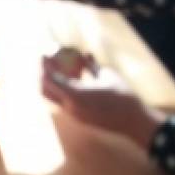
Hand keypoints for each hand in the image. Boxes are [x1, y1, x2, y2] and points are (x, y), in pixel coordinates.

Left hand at [41, 63, 163, 147]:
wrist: (131, 121)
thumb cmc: (122, 95)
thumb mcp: (107, 75)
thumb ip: (91, 65)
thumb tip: (84, 53)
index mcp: (75, 95)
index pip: (51, 79)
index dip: (45, 66)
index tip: (44, 55)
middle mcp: (70, 107)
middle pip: (45, 92)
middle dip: (42, 77)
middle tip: (46, 64)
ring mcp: (74, 116)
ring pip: (54, 99)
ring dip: (52, 85)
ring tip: (58, 71)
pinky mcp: (79, 120)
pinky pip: (64, 104)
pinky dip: (62, 92)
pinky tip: (70, 83)